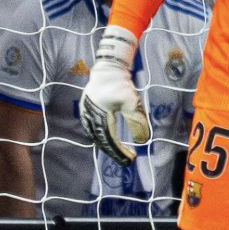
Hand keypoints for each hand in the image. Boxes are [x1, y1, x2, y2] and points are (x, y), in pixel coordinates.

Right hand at [78, 25, 149, 166]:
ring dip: (107, 145)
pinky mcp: (85, 110)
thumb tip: (143, 141)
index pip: (110, 141)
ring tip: (120, 153)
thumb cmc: (120, 85)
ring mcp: (85, 113)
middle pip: (102, 141)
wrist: (108, 69)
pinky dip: (101, 137)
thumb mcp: (132, 103)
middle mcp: (89, 117)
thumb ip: (137, 122)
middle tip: (127, 160)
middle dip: (115, 152)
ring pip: (96, 136)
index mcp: (99, 116)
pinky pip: (92, 129)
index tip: (131, 160)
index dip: (120, 152)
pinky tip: (108, 140)